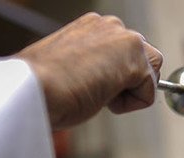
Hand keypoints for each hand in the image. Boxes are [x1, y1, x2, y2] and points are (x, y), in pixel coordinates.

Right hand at [15, 12, 163, 128]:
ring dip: (129, 92)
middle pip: (146, 59)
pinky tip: (101, 97)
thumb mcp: (70, 70)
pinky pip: (148, 94)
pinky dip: (128, 106)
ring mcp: (124, 38)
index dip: (115, 77)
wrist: (32, 90)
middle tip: (94, 90)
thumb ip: (93, 68)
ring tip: (97, 92)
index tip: (89, 84)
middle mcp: (109, 25)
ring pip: (151, 74)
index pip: (124, 52)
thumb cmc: (42, 86)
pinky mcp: (134, 59)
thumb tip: (107, 81)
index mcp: (92, 27)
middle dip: (129, 82)